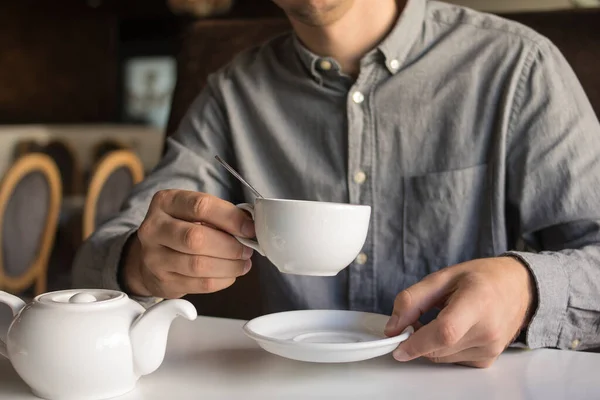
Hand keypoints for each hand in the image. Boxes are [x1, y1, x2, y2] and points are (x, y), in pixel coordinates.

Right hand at [122, 190, 255, 297]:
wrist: (151, 257)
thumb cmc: (181, 229)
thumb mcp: (194, 213)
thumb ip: (220, 216)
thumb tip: (250, 227)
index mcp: (166, 202)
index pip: (201, 206)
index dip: (230, 218)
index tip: (250, 229)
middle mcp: (153, 228)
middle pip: (196, 238)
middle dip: (229, 246)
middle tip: (247, 250)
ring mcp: (153, 257)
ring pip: (197, 264)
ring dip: (228, 266)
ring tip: (242, 263)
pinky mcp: (161, 281)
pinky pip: (199, 284)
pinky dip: (221, 280)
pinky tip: (230, 274)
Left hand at [384, 256, 534, 367]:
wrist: (519, 288)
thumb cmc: (481, 278)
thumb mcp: (442, 277)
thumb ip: (412, 300)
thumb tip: (392, 327)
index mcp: (477, 302)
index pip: (445, 332)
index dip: (417, 342)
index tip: (397, 344)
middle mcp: (488, 330)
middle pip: (438, 348)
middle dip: (417, 338)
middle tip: (417, 318)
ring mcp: (490, 349)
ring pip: (441, 357)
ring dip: (429, 344)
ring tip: (439, 318)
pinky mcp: (487, 359)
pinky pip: (452, 360)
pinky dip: (443, 349)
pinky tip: (452, 330)